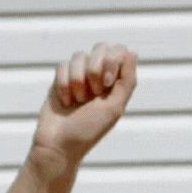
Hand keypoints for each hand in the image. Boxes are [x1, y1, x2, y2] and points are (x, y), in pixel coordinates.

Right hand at [32, 43, 137, 164]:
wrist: (59, 145)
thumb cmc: (89, 131)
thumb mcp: (115, 108)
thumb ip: (128, 81)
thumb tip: (132, 52)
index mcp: (115, 82)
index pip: (119, 51)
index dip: (112, 61)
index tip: (107, 83)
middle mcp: (98, 76)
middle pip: (100, 47)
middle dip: (95, 67)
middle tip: (94, 91)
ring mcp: (78, 77)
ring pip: (79, 56)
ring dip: (78, 79)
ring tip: (78, 100)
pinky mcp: (60, 80)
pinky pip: (62, 66)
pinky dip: (64, 84)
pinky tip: (66, 100)